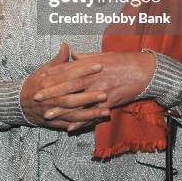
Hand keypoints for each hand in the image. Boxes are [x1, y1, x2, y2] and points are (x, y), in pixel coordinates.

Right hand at [20, 42, 109, 129]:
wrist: (18, 103)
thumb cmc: (34, 83)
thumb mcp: (44, 69)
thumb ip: (58, 59)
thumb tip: (66, 44)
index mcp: (49, 80)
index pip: (69, 73)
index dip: (85, 70)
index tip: (99, 65)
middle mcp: (52, 95)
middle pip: (72, 94)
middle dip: (90, 93)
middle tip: (106, 90)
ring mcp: (53, 109)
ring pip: (73, 111)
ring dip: (90, 111)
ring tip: (106, 109)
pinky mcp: (55, 121)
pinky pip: (70, 123)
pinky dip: (83, 123)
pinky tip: (96, 121)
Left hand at [32, 51, 155, 130]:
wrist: (144, 70)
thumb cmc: (123, 60)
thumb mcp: (101, 55)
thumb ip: (84, 57)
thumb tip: (70, 52)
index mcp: (90, 65)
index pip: (66, 71)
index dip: (52, 77)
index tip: (38, 81)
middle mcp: (94, 77)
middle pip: (68, 87)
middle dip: (51, 94)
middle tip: (37, 100)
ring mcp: (102, 90)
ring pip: (78, 102)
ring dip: (62, 110)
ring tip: (48, 115)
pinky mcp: (111, 102)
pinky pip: (94, 113)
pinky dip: (82, 121)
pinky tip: (71, 127)